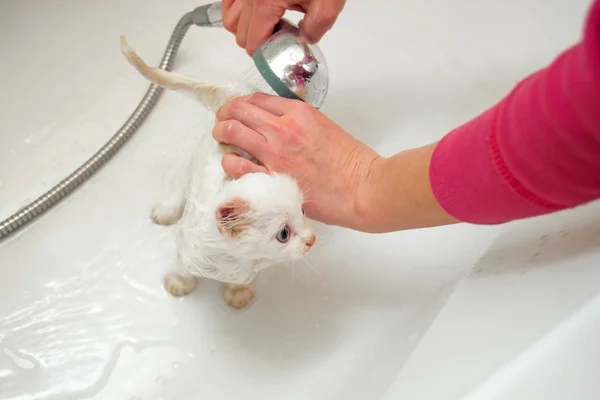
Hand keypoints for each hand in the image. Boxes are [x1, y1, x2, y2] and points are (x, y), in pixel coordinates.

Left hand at [213, 93, 380, 230]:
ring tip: (222, 140)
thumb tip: (275, 124)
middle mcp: (283, 129)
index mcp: (299, 112)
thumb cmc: (351, 163)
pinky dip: (229, 162)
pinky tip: (232, 163)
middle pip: (238, 110)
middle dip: (225, 114)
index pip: (257, 99)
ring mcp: (275, 155)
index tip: (238, 110)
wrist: (362, 189)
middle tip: (222, 122)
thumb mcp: (324, 127)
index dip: (242, 103)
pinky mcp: (272, 179)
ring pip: (231, 132)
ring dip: (222, 134)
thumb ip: (297, 122)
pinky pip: (236, 166)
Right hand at [221, 0, 345, 54]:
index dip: (269, 52)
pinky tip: (258, 11)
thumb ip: (315, 29)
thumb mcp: (328, 3)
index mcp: (264, 2)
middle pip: (240, 35)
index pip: (253, 44)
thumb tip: (303, 42)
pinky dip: (238, 11)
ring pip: (230, 20)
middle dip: (260, 40)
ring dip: (248, 28)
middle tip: (283, 32)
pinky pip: (228, 2)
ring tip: (272, 20)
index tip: (284, 47)